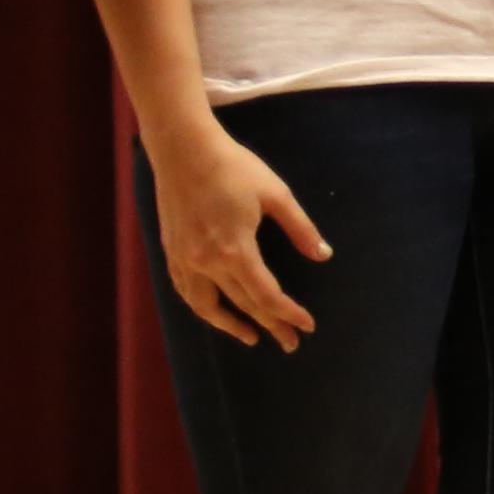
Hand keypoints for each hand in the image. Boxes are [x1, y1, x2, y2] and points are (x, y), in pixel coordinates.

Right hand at [143, 116, 328, 351]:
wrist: (183, 150)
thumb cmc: (234, 168)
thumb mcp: (276, 195)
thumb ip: (300, 229)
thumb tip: (323, 255)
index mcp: (235, 250)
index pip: (265, 296)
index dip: (288, 314)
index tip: (307, 327)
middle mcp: (206, 261)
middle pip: (241, 304)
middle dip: (269, 325)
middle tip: (290, 343)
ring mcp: (184, 258)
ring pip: (206, 305)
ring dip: (229, 325)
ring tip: (252, 337)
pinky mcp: (170, 251)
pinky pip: (185, 290)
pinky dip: (202, 307)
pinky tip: (214, 310)